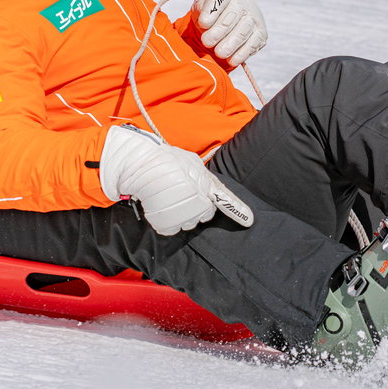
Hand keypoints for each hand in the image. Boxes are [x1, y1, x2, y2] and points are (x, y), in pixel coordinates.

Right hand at [99, 125, 253, 235]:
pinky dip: (167, 221)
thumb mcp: (190, 162)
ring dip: (182, 214)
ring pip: (189, 222)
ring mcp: (183, 213)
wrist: (138, 165)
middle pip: (205, 213)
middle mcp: (198, 200)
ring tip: (168, 198)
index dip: (237, 210)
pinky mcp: (168, 223)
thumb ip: (203, 177)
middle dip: (197, 206)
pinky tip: (161, 207)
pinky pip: (173, 228)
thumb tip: (209, 188)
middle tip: (181, 193)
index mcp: (205, 183)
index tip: (248, 220)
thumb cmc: (163, 160)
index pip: (224, 199)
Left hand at [192, 0, 266, 66]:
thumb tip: (205, 21)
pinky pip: (253, 44)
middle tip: (206, 42)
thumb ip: (201, 8)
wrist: (231, 15)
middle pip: (232, 17)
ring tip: (218, 53)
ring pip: (243, 32)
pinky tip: (231, 60)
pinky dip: (242, 53)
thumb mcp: (202, 4)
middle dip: (218, 31)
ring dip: (230, 44)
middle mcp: (244, 2)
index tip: (203, 23)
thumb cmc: (213, 11)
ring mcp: (254, 18)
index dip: (211, 11)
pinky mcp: (261, 33)